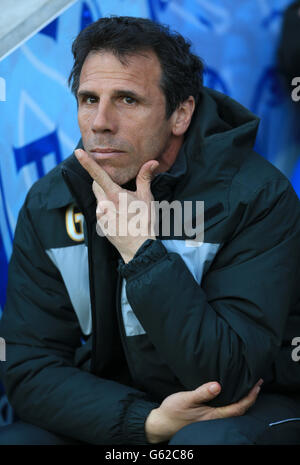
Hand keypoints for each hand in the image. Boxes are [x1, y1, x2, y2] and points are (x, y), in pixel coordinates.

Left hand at [75, 149, 157, 261]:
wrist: (138, 248)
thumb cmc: (144, 223)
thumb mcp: (147, 199)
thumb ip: (145, 178)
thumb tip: (152, 162)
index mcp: (115, 196)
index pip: (98, 175)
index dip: (87, 162)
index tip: (78, 152)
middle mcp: (104, 205)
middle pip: (96, 185)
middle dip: (103, 182)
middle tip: (119, 188)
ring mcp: (100, 215)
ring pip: (99, 199)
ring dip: (107, 197)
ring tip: (124, 208)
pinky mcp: (99, 224)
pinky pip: (100, 211)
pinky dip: (107, 210)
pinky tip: (120, 217)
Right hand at [145, 379, 262, 443]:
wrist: (162, 423)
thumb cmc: (173, 411)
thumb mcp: (186, 399)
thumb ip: (202, 393)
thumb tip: (218, 385)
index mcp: (213, 415)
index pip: (238, 407)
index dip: (250, 397)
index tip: (257, 385)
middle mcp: (215, 418)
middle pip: (239, 410)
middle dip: (250, 397)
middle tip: (258, 383)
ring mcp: (212, 418)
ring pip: (233, 410)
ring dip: (243, 399)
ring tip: (249, 387)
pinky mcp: (207, 416)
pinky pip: (226, 409)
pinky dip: (233, 401)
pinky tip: (232, 393)